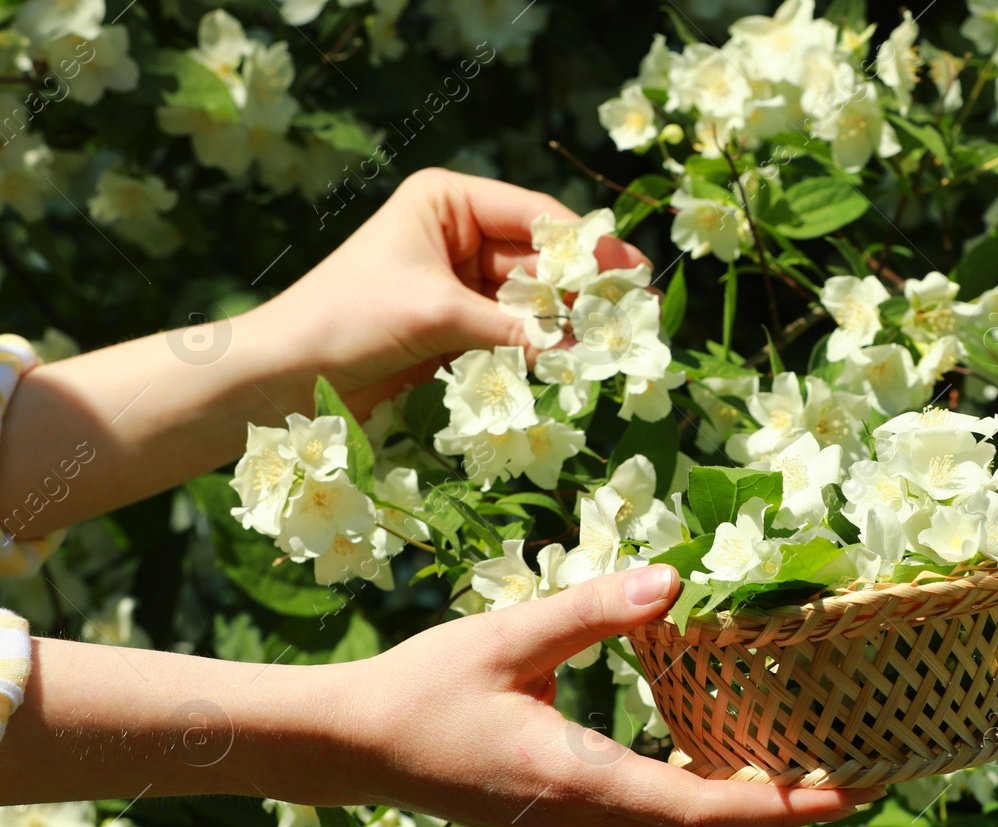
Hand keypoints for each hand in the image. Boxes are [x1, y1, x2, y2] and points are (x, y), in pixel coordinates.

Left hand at [261, 167, 648, 418]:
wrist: (284, 376)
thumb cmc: (347, 319)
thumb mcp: (437, 315)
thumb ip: (512, 330)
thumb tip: (579, 348)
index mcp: (448, 202)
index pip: (534, 218)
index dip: (586, 246)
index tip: (632, 271)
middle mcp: (457, 235)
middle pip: (540, 262)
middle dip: (583, 290)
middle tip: (636, 314)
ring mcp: (458, 285)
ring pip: (530, 304)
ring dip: (565, 327)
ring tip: (612, 347)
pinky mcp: (455, 330)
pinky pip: (512, 336)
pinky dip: (538, 352)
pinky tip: (572, 366)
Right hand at [335, 564, 882, 826]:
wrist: (352, 747)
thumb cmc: (425, 686)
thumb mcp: (510, 636)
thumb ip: (594, 610)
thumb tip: (675, 580)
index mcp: (576, 782)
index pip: (703, 811)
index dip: (784, 804)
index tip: (853, 791)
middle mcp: (582, 825)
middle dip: (786, 808)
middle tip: (864, 777)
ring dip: (747, 807)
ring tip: (816, 769)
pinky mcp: (562, 825)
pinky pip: (651, 822)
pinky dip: (701, 801)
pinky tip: (731, 765)